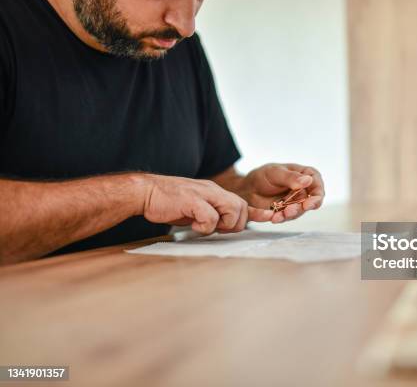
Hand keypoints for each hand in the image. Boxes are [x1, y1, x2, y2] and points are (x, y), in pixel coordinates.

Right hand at [141, 174, 273, 233]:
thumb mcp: (196, 207)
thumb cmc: (169, 202)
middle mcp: (213, 190)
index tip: (269, 217)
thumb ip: (212, 213)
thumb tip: (222, 226)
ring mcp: (204, 194)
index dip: (256, 212)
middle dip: (234, 223)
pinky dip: (204, 225)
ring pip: (231, 211)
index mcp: (215, 192)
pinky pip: (210, 217)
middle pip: (241, 208)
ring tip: (202, 224)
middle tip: (214, 227)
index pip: (242, 202)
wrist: (146, 191)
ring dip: (221, 224)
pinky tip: (191, 223)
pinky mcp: (193, 200)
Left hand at [239, 163, 324, 223]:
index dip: (316, 196)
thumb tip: (308, 180)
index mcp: (306, 175)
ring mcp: (297, 202)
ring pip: (299, 211)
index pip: (317, 185)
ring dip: (290, 214)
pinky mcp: (288, 212)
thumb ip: (291, 177)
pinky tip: (273, 218)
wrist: (248, 188)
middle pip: (310, 202)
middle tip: (290, 211)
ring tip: (278, 215)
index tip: (309, 203)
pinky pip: (288, 217)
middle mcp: (304, 190)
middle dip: (301, 208)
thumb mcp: (275, 172)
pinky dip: (281, 218)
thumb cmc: (264, 175)